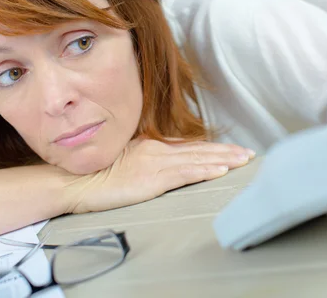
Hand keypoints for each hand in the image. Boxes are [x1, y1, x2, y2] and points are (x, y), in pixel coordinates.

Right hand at [65, 137, 254, 213]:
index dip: (213, 148)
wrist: (77, 181)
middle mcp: (158, 150)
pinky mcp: (152, 179)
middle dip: (227, 152)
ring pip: (198, 159)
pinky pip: (185, 174)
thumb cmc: (98, 174)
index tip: (232, 150)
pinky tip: (220, 171)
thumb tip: (166, 162)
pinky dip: (205, 171)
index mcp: (152, 146)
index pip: (190, 146)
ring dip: (224, 160)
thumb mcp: (127, 161)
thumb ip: (148, 159)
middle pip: (200, 150)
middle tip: (248, 153)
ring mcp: (156, 163)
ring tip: (243, 160)